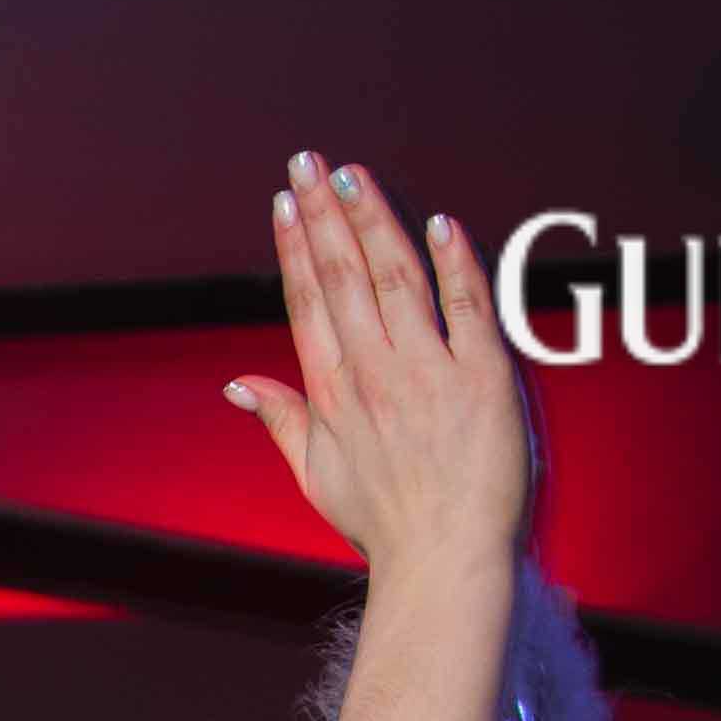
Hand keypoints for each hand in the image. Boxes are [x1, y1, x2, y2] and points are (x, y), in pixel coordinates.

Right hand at [225, 159, 527, 584]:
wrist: (444, 559)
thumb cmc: (385, 524)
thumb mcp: (317, 476)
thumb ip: (281, 420)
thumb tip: (237, 385)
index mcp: (333, 393)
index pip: (308, 302)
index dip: (297, 247)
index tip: (287, 201)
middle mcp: (374, 373)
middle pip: (342, 276)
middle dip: (324, 213)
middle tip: (310, 162)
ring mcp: (428, 371)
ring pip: (395, 279)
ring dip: (374, 221)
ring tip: (355, 176)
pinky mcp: (483, 378)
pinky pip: (467, 307)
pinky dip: (453, 262)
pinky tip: (437, 222)